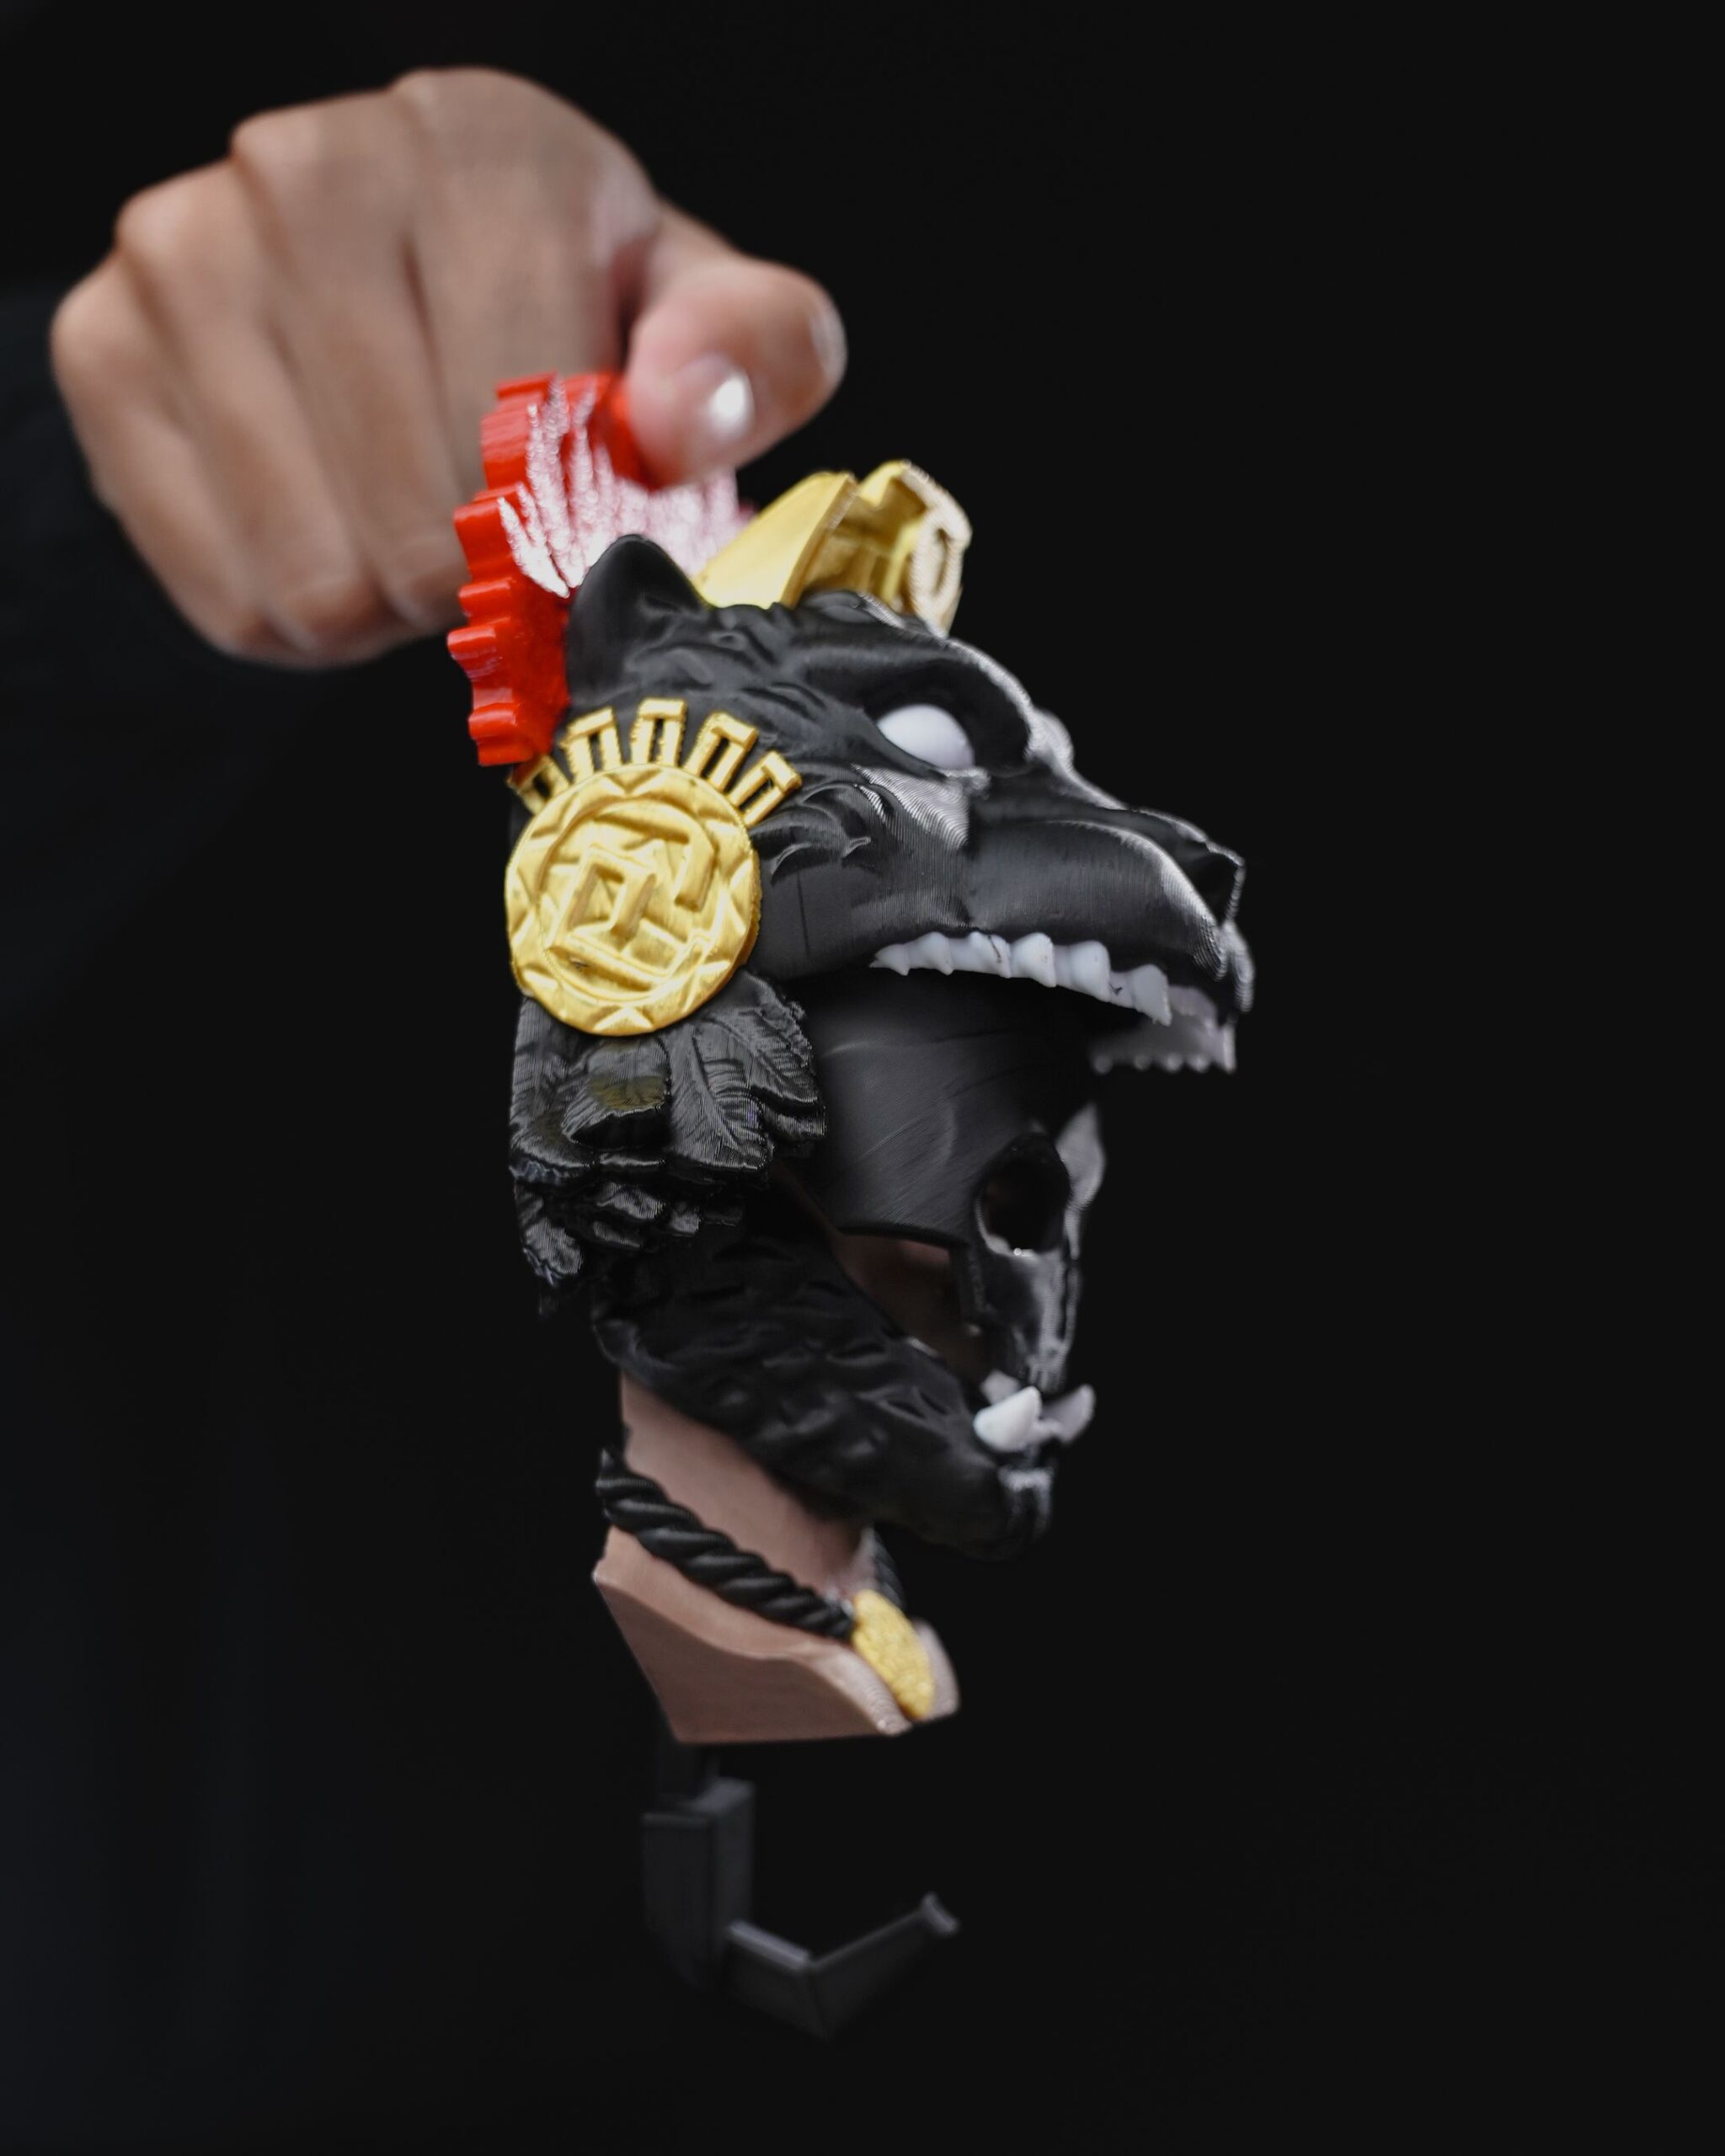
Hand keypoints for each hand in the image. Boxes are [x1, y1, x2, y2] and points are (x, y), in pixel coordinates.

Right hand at [50, 69, 844, 666]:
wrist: (424, 295)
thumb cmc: (585, 316)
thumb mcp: (714, 326)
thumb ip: (750, 359)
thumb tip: (672, 416)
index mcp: (482, 145)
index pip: (525, 431)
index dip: (569, 531)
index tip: (585, 532)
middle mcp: (311, 169)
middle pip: (422, 522)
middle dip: (483, 579)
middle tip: (498, 541)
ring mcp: (185, 251)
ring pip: (319, 580)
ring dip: (391, 607)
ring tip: (417, 530)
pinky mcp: (102, 347)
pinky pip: (226, 592)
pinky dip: (295, 615)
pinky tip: (333, 533)